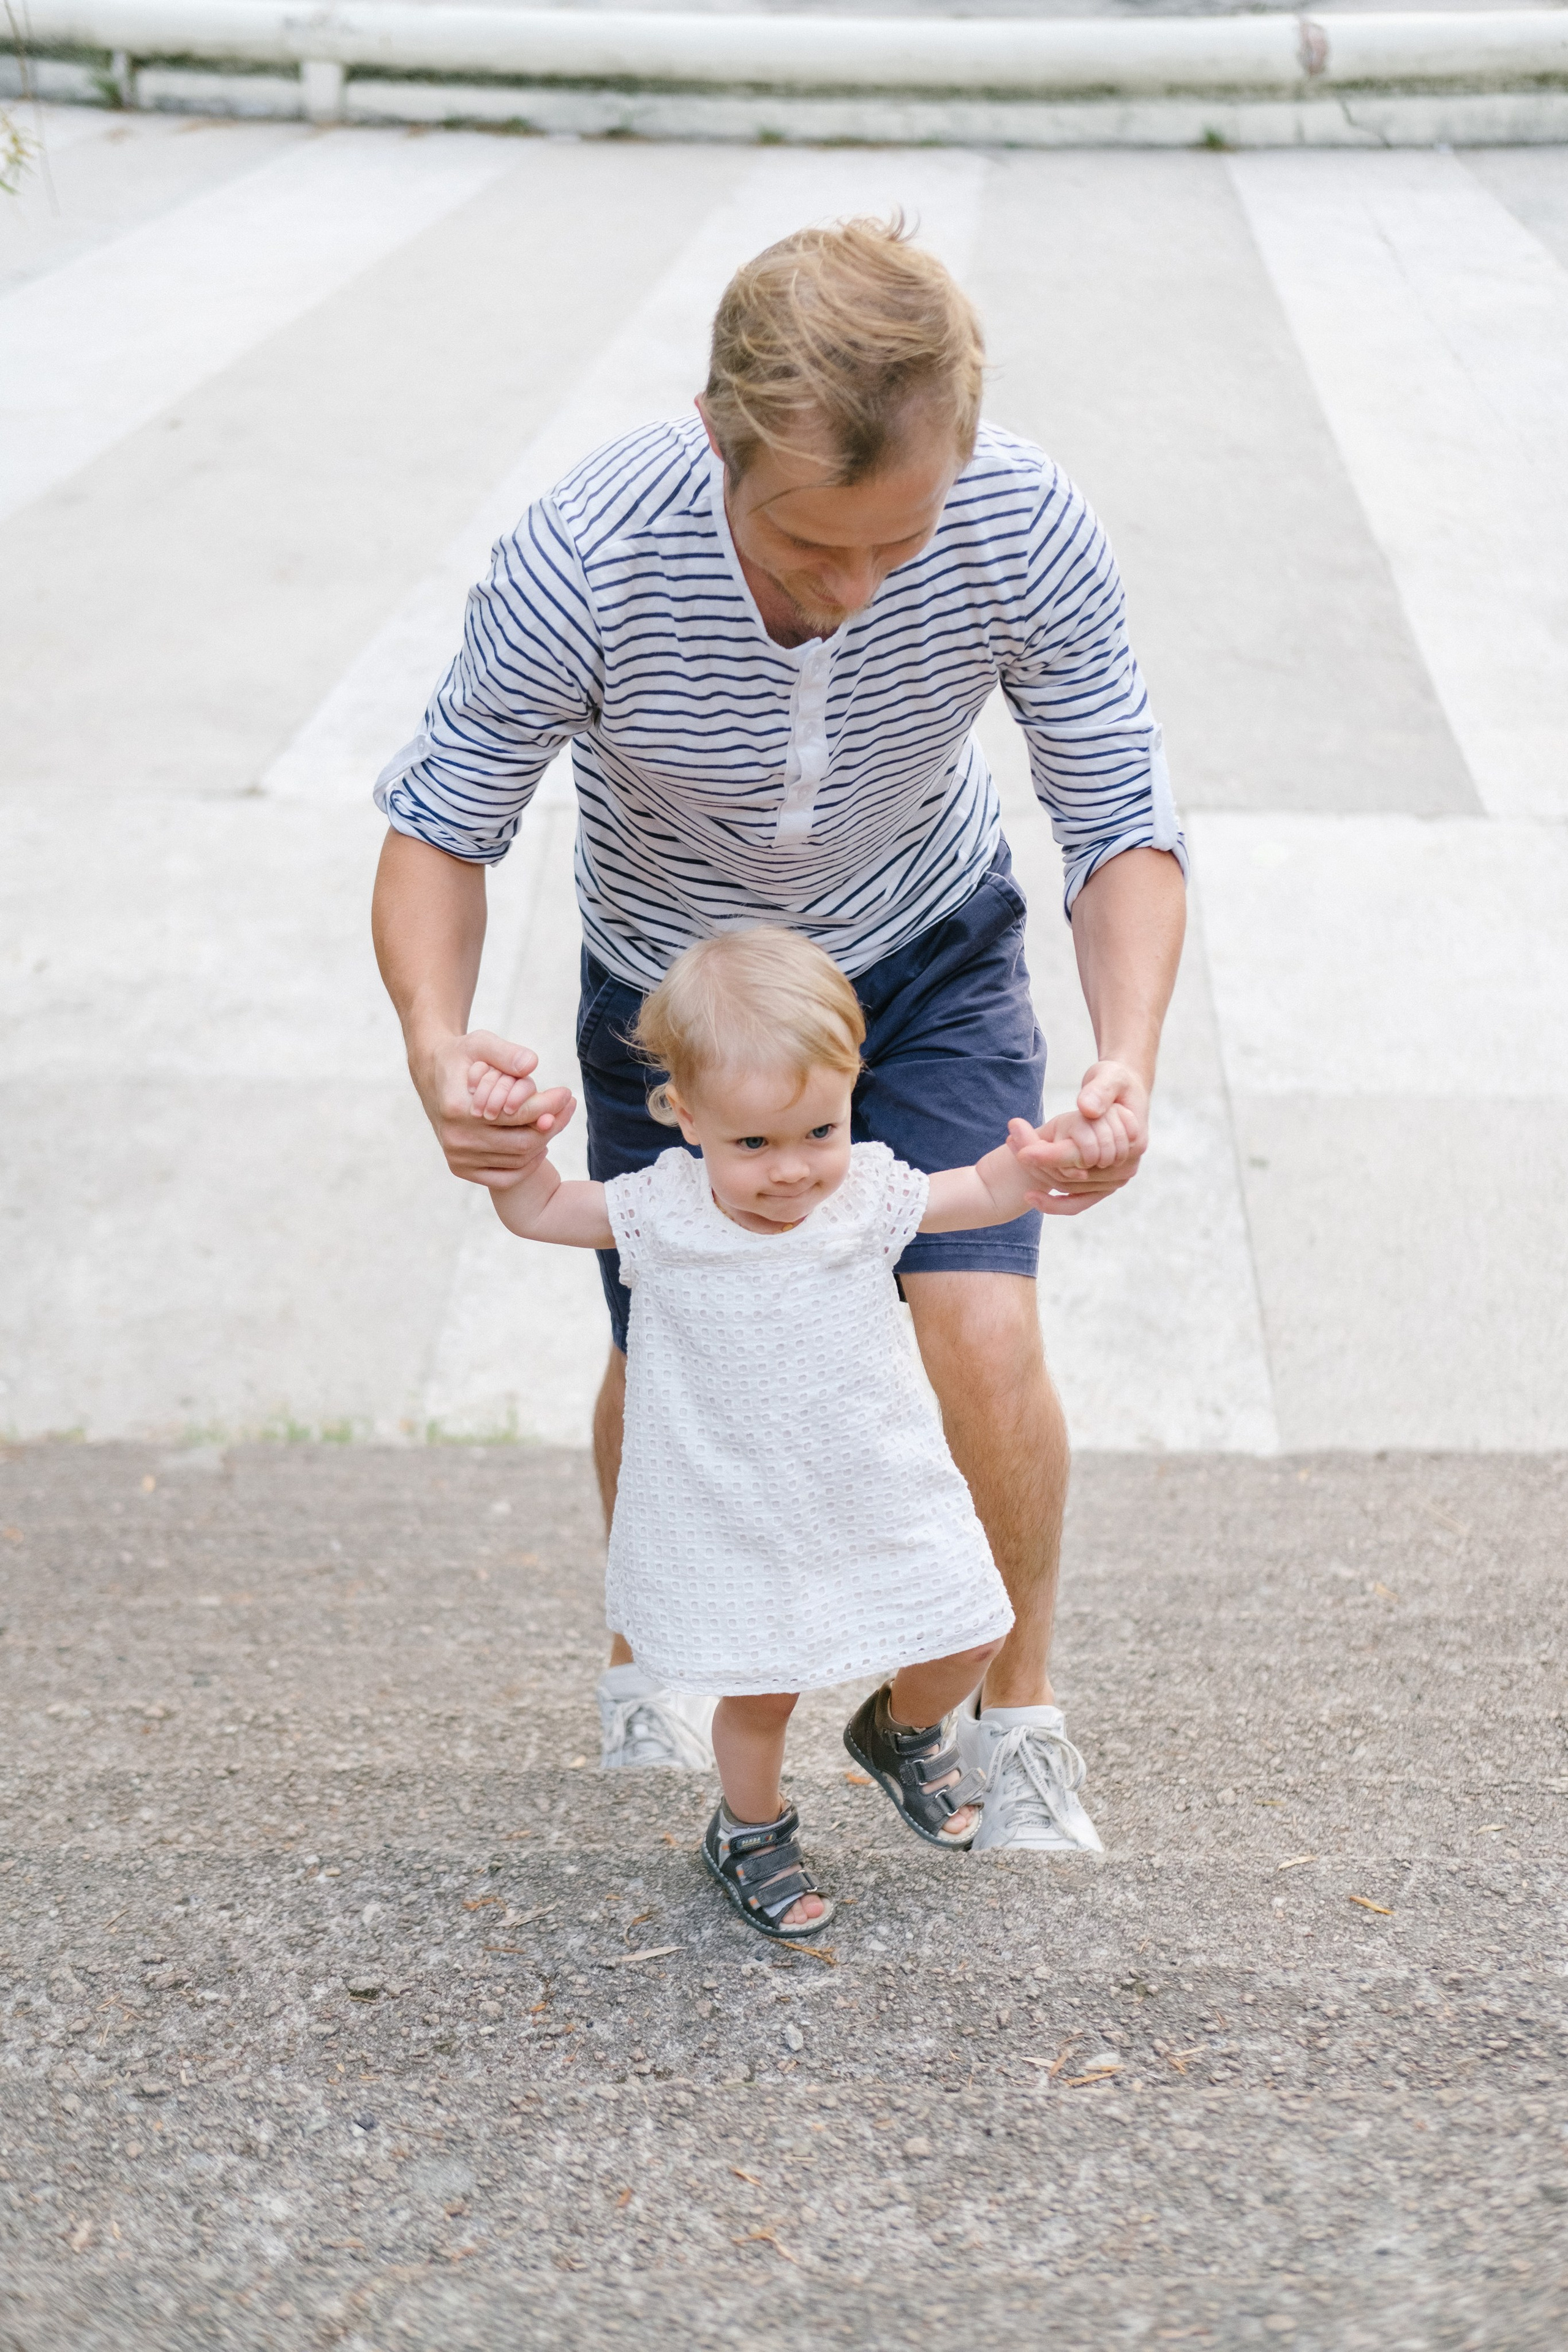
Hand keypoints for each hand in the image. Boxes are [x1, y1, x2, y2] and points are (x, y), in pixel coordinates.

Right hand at [413, 1027, 576, 1188]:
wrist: (432, 1076)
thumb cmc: (462, 1057)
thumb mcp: (480, 1043)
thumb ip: (506, 1052)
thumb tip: (531, 1064)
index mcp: (456, 1107)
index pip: (516, 1114)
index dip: (548, 1105)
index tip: (567, 1093)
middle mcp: (455, 1137)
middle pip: (522, 1142)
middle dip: (552, 1125)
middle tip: (568, 1107)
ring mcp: (457, 1157)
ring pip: (518, 1159)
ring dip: (543, 1141)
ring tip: (556, 1120)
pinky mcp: (460, 1169)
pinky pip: (506, 1178)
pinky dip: (528, 1165)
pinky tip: (541, 1146)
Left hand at [1007, 1060, 1150, 1218]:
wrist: (1124, 1094)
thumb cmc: (1116, 1082)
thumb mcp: (1110, 1077)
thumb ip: (1100, 1091)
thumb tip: (1087, 1110)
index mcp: (1131, 1143)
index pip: (1083, 1155)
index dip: (1051, 1156)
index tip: (1022, 1152)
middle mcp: (1125, 1168)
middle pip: (1072, 1176)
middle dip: (1038, 1165)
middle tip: (1009, 1142)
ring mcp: (1115, 1180)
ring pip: (1070, 1189)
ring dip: (1040, 1176)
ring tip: (1012, 1148)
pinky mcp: (1104, 1186)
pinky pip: (1077, 1203)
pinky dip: (1054, 1203)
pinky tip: (1030, 1196)